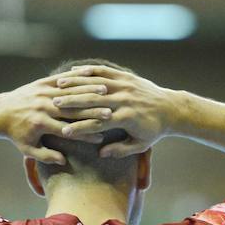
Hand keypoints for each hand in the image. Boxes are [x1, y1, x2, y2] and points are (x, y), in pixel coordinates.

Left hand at [0, 69, 113, 163]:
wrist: (0, 112)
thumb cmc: (16, 134)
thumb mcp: (28, 149)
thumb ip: (45, 156)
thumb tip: (63, 161)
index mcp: (41, 124)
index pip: (68, 130)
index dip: (84, 134)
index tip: (100, 138)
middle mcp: (43, 107)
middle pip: (72, 110)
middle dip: (91, 112)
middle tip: (111, 114)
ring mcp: (42, 93)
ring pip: (70, 92)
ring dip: (88, 92)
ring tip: (107, 93)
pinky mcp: (42, 83)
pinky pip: (62, 79)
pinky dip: (77, 78)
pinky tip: (91, 76)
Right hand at [51, 65, 176, 157]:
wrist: (171, 108)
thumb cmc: (154, 130)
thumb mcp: (140, 144)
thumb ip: (120, 150)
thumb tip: (101, 153)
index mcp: (126, 118)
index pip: (98, 124)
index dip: (81, 128)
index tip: (64, 132)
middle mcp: (125, 99)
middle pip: (93, 101)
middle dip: (72, 103)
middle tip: (53, 105)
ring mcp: (126, 85)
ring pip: (96, 83)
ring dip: (75, 84)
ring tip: (58, 87)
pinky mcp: (126, 76)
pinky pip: (104, 71)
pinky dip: (88, 71)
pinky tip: (73, 72)